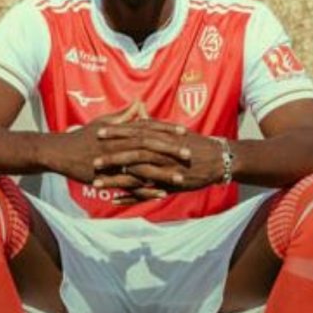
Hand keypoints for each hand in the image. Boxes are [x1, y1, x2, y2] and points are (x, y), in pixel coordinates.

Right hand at [45, 99, 176, 202]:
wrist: (62, 152)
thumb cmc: (83, 136)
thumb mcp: (104, 121)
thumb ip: (124, 114)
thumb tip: (139, 102)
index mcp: (121, 130)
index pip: (148, 127)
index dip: (166, 129)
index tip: (184, 130)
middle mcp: (120, 144)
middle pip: (150, 146)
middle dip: (170, 150)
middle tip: (189, 154)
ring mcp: (115, 161)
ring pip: (143, 167)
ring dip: (163, 173)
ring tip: (181, 177)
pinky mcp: (109, 177)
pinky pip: (131, 185)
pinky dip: (146, 190)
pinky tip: (161, 194)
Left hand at [91, 117, 227, 192]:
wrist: (220, 159)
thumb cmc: (197, 144)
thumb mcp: (174, 132)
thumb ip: (154, 123)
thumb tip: (140, 111)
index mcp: (162, 136)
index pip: (136, 131)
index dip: (117, 132)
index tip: (99, 131)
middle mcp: (162, 151)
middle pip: (133, 152)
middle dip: (112, 156)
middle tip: (93, 159)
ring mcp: (166, 168)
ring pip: (137, 174)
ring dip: (116, 180)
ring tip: (97, 184)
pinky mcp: (170, 184)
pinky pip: (147, 192)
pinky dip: (131, 197)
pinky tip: (115, 201)